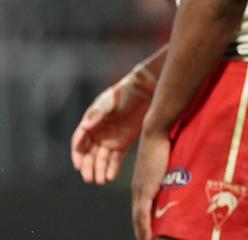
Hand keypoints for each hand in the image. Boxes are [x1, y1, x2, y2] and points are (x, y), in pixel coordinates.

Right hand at [72, 66, 154, 183]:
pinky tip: (110, 178)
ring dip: (99, 171)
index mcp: (90, 124)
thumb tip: (85, 126)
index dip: (77, 155)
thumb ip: (98, 114)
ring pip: (101, 159)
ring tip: (100, 181)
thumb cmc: (124, 94)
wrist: (144, 92)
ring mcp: (109, 140)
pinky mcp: (122, 144)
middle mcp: (97, 134)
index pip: (79, 143)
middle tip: (89, 179)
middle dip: (87, 167)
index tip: (78, 166)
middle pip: (88, 155)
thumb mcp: (110, 102)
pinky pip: (115, 159)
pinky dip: (112, 168)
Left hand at [131, 129, 170, 239]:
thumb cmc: (164, 143)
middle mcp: (138, 189)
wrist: (155, 133)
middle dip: (141, 231)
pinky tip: (145, 237)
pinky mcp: (145, 189)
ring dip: (142, 233)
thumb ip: (171, 172)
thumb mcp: (167, 163)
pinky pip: (142, 213)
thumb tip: (183, 176)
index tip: (147, 233)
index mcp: (142, 184)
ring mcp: (140, 189)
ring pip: (138, 218)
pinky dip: (143, 227)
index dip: (143, 223)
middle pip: (137, 217)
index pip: (140, 209)